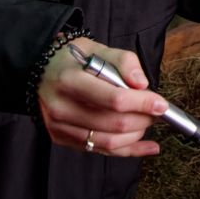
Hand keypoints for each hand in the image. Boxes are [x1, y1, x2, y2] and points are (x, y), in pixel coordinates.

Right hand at [37, 37, 166, 157]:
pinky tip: (147, 147)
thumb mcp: (96, 48)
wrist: (39, 70)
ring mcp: (59, 126)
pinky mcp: (61, 138)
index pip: (113, 99)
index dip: (141, 104)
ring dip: (136, 135)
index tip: (161, 104)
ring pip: (107, 142)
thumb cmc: (71, 58)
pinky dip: (127, 150)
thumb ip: (123, 61)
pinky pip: (100, 150)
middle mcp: (61, 106)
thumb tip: (142, 84)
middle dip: (142, 119)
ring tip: (147, 123)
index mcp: (70, 79)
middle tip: (156, 112)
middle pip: (113, 123)